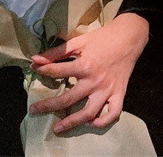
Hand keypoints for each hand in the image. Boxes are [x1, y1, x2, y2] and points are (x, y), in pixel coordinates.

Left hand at [28, 12, 148, 132]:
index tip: (34, 69)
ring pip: (88, 113)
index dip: (43, 70)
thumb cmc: (103, 38)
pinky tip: (91, 123)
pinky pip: (113, 113)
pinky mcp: (119, 92)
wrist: (129, 36)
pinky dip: (102, 121)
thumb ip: (57, 51)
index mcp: (85, 65)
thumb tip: (35, 59)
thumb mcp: (80, 41)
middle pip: (68, 99)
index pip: (57, 72)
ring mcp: (108, 89)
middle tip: (33, 110)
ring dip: (72, 122)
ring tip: (57, 128)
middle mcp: (95, 81)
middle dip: (48, 106)